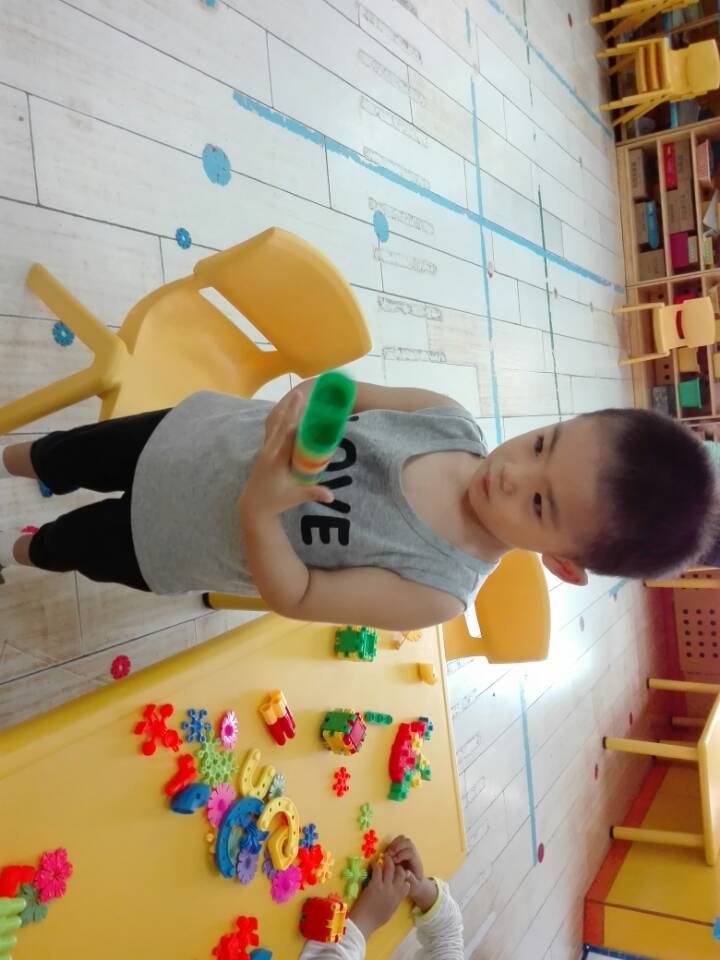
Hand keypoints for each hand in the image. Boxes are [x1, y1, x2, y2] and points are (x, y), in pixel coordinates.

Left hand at [240, 390, 333, 518]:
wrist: (253, 505)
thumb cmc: (275, 501)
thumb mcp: (295, 497)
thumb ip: (313, 493)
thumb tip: (332, 496)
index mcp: (277, 461)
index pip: (287, 438)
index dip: (295, 423)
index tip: (304, 411)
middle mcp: (269, 451)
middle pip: (281, 425)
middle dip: (291, 409)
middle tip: (299, 393)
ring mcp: (265, 450)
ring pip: (275, 425)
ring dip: (285, 410)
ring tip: (294, 395)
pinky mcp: (265, 451)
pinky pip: (272, 430)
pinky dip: (279, 418)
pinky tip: (284, 410)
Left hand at [349, 856, 411, 940]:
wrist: (365, 922)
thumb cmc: (375, 919)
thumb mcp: (390, 911)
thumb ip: (394, 901)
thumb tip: (394, 895)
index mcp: (398, 899)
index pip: (407, 884)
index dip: (404, 877)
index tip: (399, 873)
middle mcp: (394, 891)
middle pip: (401, 873)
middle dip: (398, 866)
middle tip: (393, 861)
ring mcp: (385, 887)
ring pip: (390, 868)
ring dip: (388, 861)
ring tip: (385, 856)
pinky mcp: (375, 884)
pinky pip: (378, 870)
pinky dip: (376, 865)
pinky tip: (373, 863)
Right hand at [384, 836, 434, 912]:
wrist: (416, 882)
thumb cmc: (415, 885)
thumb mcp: (415, 886)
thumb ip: (412, 880)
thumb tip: (407, 873)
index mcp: (416, 862)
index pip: (411, 852)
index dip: (402, 855)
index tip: (394, 861)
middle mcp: (413, 853)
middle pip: (408, 842)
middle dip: (397, 846)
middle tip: (389, 854)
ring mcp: (408, 849)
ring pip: (403, 839)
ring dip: (394, 844)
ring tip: (387, 852)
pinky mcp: (402, 849)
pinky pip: (397, 840)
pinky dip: (391, 844)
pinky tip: (386, 852)